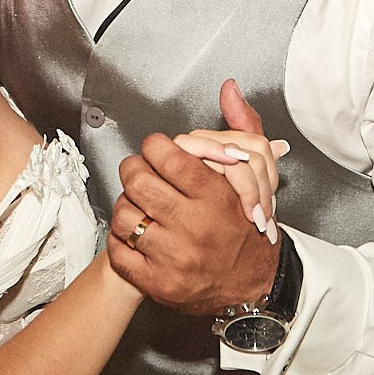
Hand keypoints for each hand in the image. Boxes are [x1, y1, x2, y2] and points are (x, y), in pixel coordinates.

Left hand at [108, 132, 279, 315]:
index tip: (157, 152)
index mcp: (216, 197)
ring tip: (140, 206)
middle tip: (140, 174)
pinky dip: (121, 240)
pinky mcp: (158, 282)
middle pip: (138, 181)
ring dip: (127, 206)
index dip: (154, 148)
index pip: (166, 155)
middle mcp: (195, 227)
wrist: (252, 286)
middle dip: (134, 171)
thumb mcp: (254, 175)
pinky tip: (136, 235)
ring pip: (124, 215)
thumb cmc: (246, 229)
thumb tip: (230, 88)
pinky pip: (119, 252)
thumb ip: (242, 127)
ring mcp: (174, 257)